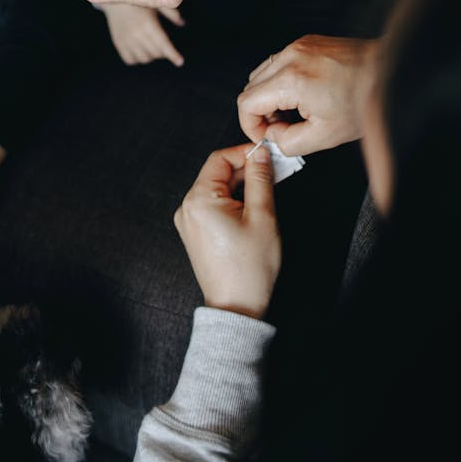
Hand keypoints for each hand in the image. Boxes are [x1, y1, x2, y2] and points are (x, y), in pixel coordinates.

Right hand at [102, 3, 184, 66]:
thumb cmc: (138, 0)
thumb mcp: (156, 3)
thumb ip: (171, 13)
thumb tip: (182, 23)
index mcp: (148, 24)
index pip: (163, 45)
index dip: (173, 55)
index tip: (180, 62)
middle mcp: (137, 34)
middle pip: (155, 54)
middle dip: (164, 53)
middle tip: (165, 46)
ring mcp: (126, 40)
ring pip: (143, 59)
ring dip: (151, 56)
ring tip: (153, 48)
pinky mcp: (118, 42)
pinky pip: (130, 60)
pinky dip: (137, 59)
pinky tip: (141, 51)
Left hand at [174, 144, 280, 319]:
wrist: (237, 308)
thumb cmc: (249, 269)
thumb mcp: (263, 216)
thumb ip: (260, 179)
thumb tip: (260, 154)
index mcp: (198, 200)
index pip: (220, 159)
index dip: (245, 154)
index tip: (267, 156)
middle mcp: (187, 208)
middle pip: (217, 173)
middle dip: (246, 171)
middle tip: (273, 173)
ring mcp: (189, 221)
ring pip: (217, 189)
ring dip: (241, 186)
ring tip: (266, 194)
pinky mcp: (195, 232)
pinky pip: (213, 205)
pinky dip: (233, 201)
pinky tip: (252, 209)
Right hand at [237, 35, 381, 155]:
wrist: (390, 73)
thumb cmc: (364, 102)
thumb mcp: (324, 136)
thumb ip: (288, 142)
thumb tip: (272, 136)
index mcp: (291, 80)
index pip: (246, 103)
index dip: (250, 125)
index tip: (265, 135)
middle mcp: (289, 57)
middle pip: (251, 87)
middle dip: (261, 112)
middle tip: (283, 127)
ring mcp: (297, 46)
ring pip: (262, 74)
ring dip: (270, 96)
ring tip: (295, 111)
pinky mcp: (306, 42)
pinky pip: (279, 63)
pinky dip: (282, 81)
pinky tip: (304, 94)